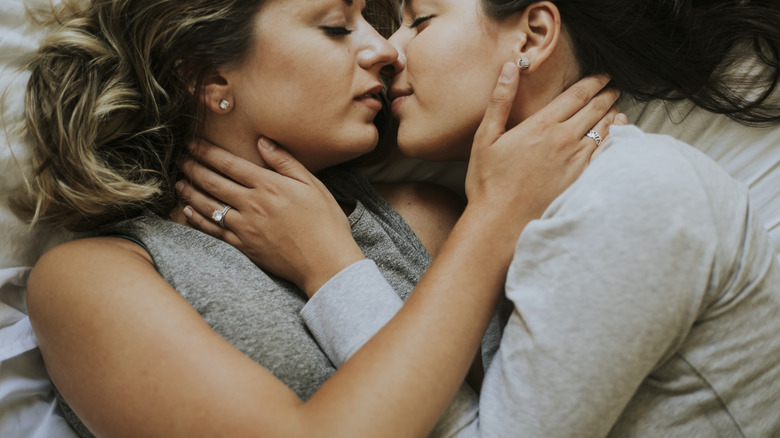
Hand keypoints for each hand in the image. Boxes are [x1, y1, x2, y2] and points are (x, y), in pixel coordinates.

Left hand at [177, 138, 364, 295]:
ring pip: (208, 205)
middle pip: (212, 182)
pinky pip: (213, 230)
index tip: (192, 142)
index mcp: (268, 186)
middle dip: (192, 167)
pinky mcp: (243, 246)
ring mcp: (245, 227)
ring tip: (179, 181)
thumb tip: (262, 141)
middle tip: (180, 157)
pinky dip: (198, 219)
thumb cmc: (325, 222)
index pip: (228, 163)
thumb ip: (285, 161)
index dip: (206, 151)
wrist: (325, 262)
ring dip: (190, 191)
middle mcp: (252, 204)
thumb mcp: (312, 184)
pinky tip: (188, 210)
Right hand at [465, 62, 622, 243]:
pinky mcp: (582, 180)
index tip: (603, 76)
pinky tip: (619, 134)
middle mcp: (563, 139)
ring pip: (605, 130)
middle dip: (607, 95)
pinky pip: (607, 153)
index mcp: (542, 125)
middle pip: (595, 109)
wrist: (501, 222)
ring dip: (613, 115)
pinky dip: (616, 139)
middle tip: (614, 88)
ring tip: (617, 108)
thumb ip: (500, 100)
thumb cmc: (488, 182)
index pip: (576, 95)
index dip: (593, 82)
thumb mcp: (485, 137)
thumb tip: (510, 67)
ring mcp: (576, 161)